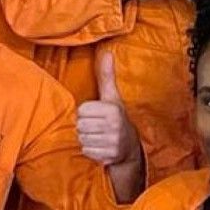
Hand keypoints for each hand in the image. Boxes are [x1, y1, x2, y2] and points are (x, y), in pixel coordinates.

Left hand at [78, 51, 140, 167]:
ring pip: (82, 139)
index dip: (85, 113)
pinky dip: (90, 150)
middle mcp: (114, 126)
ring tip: (98, 136)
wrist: (130, 146)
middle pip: (80, 125)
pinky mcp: (108, 156)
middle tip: (97, 127)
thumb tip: (107, 53)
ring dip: (87, 139)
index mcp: (113, 110)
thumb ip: (106, 76)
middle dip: (85, 127)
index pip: (81, 111)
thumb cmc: (116, 117)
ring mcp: (112, 142)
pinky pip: (86, 151)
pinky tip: (100, 146)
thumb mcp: (112, 96)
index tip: (96, 115)